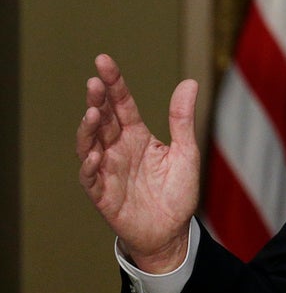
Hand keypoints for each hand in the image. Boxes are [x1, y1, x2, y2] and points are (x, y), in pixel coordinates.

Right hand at [75, 54, 199, 272]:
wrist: (172, 231)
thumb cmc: (176, 191)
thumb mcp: (186, 152)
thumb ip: (182, 119)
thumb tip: (190, 82)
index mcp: (137, 135)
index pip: (121, 104)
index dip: (113, 83)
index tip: (103, 61)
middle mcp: (118, 148)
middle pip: (103, 119)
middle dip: (97, 100)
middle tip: (95, 82)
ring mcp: (108, 169)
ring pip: (90, 144)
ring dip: (89, 129)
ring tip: (92, 113)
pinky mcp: (103, 193)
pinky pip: (91, 177)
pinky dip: (91, 165)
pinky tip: (96, 154)